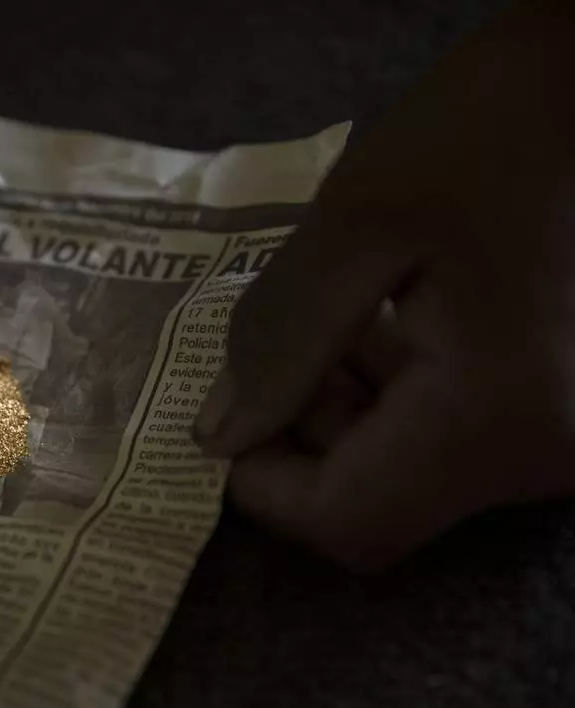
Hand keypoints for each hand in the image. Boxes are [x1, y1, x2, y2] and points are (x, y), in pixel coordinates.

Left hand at [194, 1, 574, 568]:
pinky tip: (385, 317)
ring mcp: (564, 436)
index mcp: (498, 419)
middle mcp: (546, 455)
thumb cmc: (495, 130)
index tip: (221, 412)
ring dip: (346, 406)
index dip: (263, 485)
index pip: (350, 524)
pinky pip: (455, 435)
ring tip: (333, 312)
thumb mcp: (359, 223)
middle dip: (301, 430)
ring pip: (413, 470)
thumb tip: (219, 436)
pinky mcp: (565, 406)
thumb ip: (280, 339)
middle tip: (277, 339)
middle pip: (379, 501)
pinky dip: (397, 393)